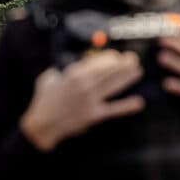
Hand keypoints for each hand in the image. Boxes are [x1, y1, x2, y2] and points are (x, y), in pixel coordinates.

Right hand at [19, 50, 144, 151]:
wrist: (42, 124)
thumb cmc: (43, 101)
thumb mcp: (48, 78)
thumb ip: (59, 69)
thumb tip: (67, 63)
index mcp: (73, 75)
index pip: (97, 62)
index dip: (110, 58)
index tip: (117, 55)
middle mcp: (85, 86)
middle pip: (109, 72)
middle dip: (123, 64)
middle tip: (133, 59)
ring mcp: (90, 101)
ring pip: (114, 86)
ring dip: (128, 78)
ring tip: (138, 72)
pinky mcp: (93, 115)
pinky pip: (113, 109)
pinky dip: (126, 106)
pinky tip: (138, 102)